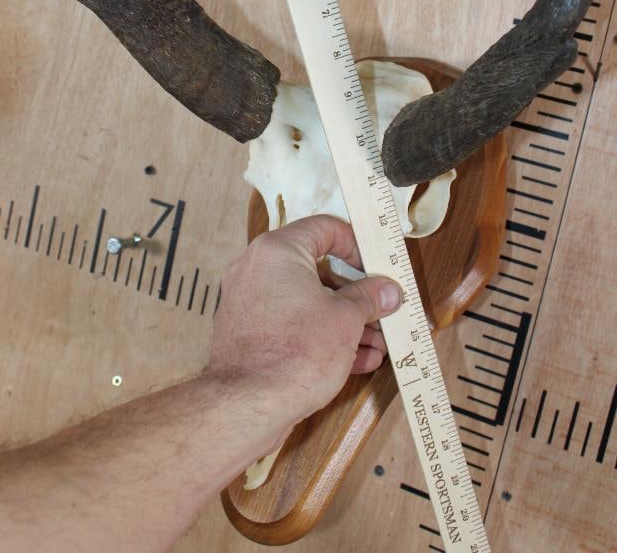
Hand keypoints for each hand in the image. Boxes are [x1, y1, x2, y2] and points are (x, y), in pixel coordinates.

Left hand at [207, 214, 401, 440]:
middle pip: (316, 271)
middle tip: (383, 312)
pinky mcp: (247, 332)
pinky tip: (355, 361)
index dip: (356, 245)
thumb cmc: (296, 353)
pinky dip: (320, 336)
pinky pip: (290, 324)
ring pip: (306, 302)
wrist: (247, 407)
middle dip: (356, 296)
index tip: (377, 268)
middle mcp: (257, 268)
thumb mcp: (346, 320)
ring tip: (377, 346)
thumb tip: (388, 290)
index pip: (324, 228)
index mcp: (277, 251)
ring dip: (344, 321)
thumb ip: (369, 298)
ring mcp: (249, 301)